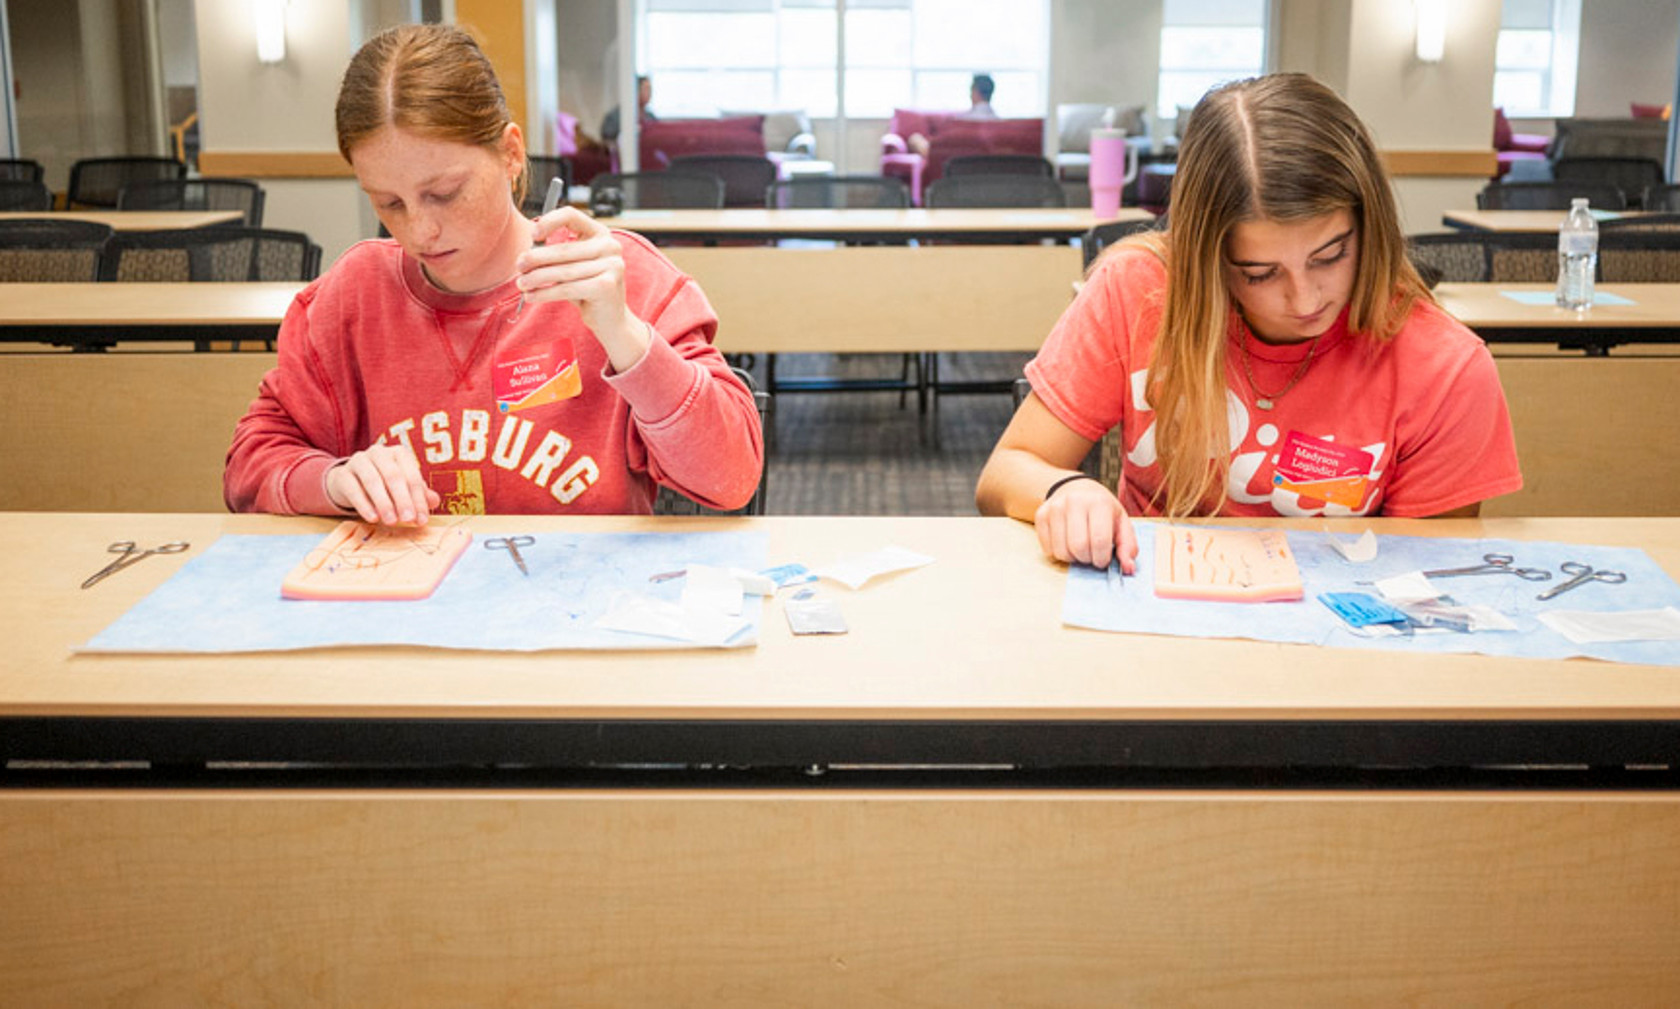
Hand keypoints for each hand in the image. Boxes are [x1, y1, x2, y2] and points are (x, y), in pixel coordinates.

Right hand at [324, 444, 440, 525]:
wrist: (350, 482)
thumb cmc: (384, 485)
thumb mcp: (404, 488)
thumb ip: (419, 494)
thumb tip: (435, 501)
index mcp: (399, 454)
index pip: (412, 476)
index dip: (418, 499)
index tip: (422, 520)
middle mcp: (379, 453)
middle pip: (393, 476)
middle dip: (403, 500)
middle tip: (408, 519)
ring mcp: (359, 460)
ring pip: (373, 481)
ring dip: (384, 503)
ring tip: (391, 521)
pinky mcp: (343, 473)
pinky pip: (354, 489)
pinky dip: (364, 505)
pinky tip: (373, 518)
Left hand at [516, 206, 649, 371]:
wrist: (610, 319)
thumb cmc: (586, 289)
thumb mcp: (572, 266)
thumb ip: (556, 254)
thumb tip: (526, 253)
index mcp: (600, 233)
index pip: (571, 216)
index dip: (549, 221)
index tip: (533, 234)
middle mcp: (610, 246)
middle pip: (564, 248)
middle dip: (536, 258)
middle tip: (518, 265)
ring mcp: (612, 265)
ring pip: (563, 271)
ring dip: (537, 278)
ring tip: (521, 284)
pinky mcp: (606, 286)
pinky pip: (567, 288)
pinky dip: (545, 293)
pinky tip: (531, 296)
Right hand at [1033, 477, 1137, 572]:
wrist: (1076, 488)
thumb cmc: (1102, 509)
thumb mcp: (1121, 522)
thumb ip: (1128, 546)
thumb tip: (1128, 569)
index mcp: (1099, 502)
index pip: (1099, 540)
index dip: (1102, 558)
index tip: (1103, 559)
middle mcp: (1074, 502)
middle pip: (1078, 547)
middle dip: (1087, 559)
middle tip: (1091, 554)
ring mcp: (1055, 507)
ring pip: (1061, 551)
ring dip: (1072, 558)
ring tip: (1079, 549)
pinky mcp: (1041, 515)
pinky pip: (1047, 548)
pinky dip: (1058, 553)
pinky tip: (1066, 543)